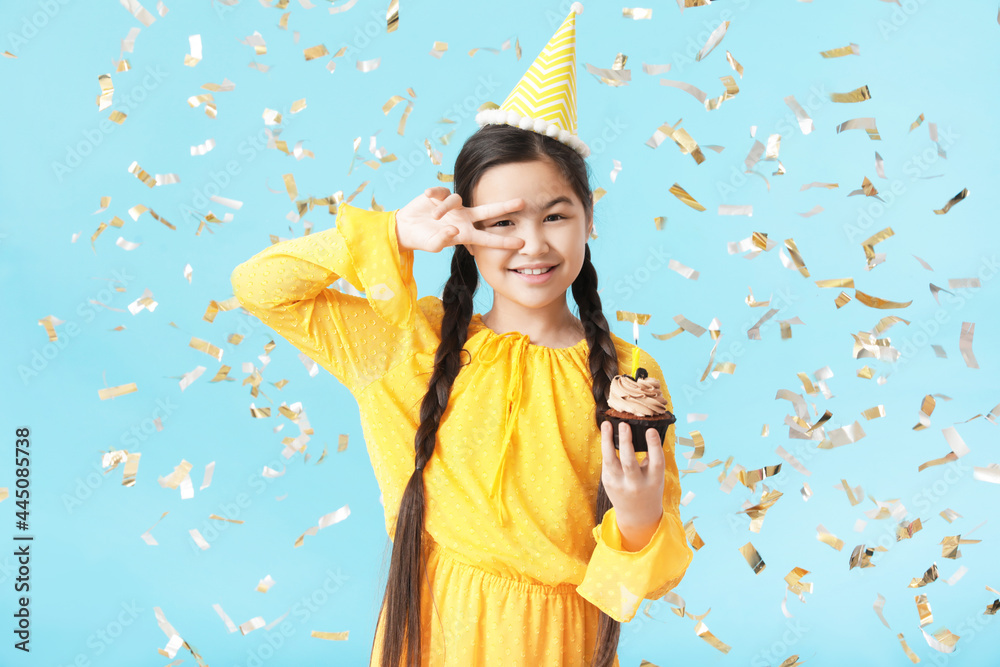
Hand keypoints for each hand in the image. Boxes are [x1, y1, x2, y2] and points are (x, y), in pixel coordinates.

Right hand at [395, 187, 526, 253]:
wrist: (406, 228)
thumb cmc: (422, 239)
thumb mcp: (431, 244)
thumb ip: (442, 240)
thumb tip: (454, 230)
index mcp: (465, 233)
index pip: (488, 237)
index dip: (504, 240)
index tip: (521, 243)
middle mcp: (464, 218)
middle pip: (488, 211)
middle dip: (505, 206)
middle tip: (523, 202)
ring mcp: (453, 206)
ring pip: (455, 200)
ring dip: (444, 208)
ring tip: (433, 215)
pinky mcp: (440, 196)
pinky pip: (440, 191)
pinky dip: (434, 193)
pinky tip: (427, 195)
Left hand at [600, 420, 664, 537]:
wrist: (637, 514)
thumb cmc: (649, 487)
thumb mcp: (656, 476)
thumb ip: (652, 458)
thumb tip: (644, 430)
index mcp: (654, 481)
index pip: (656, 462)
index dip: (654, 445)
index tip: (650, 430)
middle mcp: (636, 484)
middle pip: (629, 462)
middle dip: (626, 442)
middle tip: (624, 424)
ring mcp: (619, 484)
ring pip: (610, 461)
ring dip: (607, 441)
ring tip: (607, 424)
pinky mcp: (608, 482)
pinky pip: (606, 461)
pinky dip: (606, 447)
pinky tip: (606, 434)